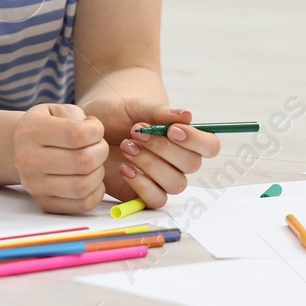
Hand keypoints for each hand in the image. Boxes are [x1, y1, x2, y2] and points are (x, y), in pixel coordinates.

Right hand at [11, 103, 109, 213]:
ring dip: (99, 173)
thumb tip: (94, 132)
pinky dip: (96, 192)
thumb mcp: (56, 110)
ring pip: (83, 186)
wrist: (22, 149)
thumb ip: (76, 116)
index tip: (96, 129)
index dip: (96, 131)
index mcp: (30, 130)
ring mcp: (34, 185)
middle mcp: (27, 159)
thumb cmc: (47, 127)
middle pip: (83, 161)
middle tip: (98, 146)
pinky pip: (83, 204)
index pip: (77, 134)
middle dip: (101, 151)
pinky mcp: (44, 203)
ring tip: (94, 162)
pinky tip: (91, 178)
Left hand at [82, 97, 220, 208]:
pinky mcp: (145, 193)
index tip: (172, 130)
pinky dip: (142, 185)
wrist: (95, 125)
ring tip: (126, 146)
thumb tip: (187, 115)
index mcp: (185, 139)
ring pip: (175, 183)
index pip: (210, 146)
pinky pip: (156, 199)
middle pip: (191, 164)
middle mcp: (178, 162)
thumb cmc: (119, 113)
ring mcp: (163, 179)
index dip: (196, 140)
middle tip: (136, 132)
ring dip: (151, 165)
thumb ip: (160, 112)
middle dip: (164, 148)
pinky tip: (124, 167)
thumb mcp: (136, 106)